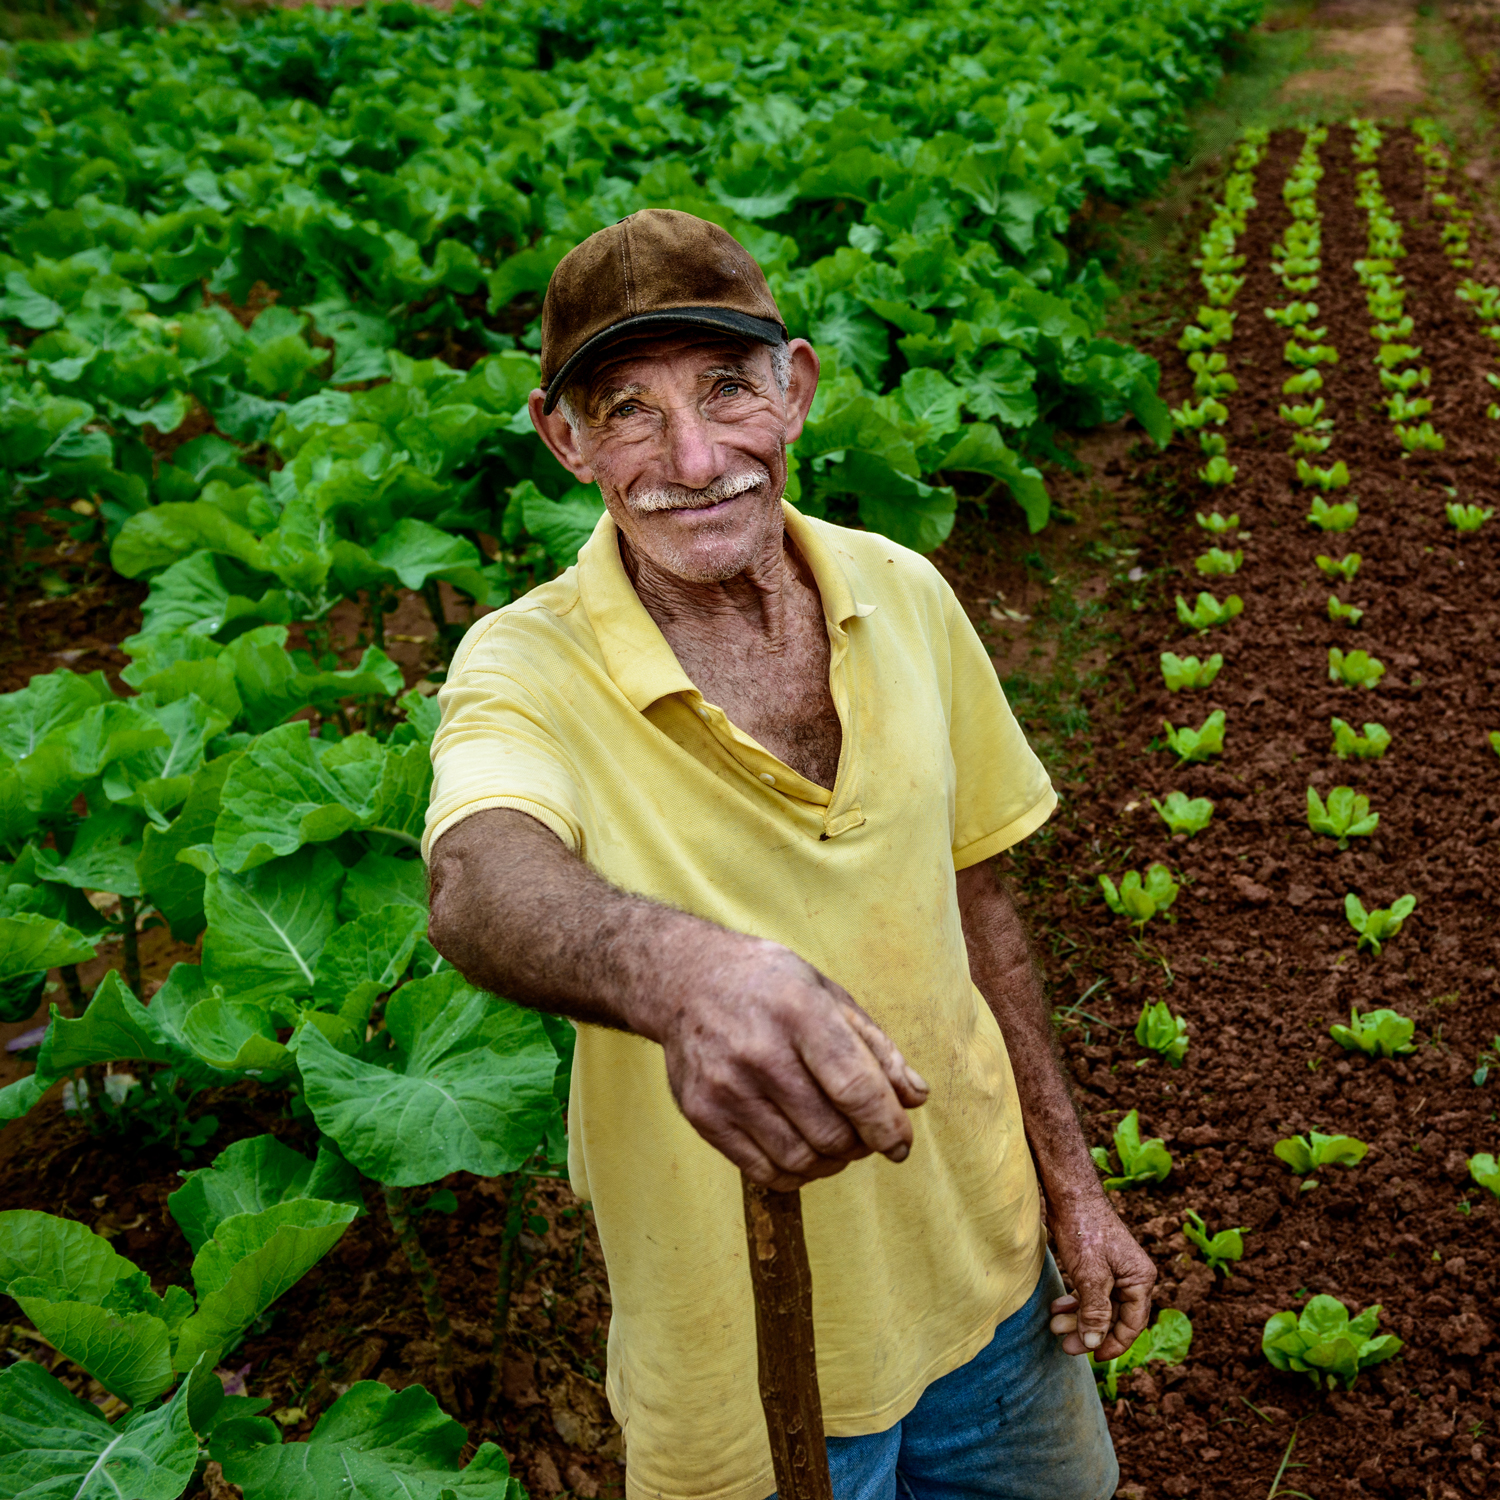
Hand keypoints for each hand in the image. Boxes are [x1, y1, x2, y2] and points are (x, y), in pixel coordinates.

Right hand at [651, 936, 928, 1189]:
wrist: (687, 978)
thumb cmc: (769, 985)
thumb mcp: (828, 995)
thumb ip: (875, 1048)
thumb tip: (915, 1099)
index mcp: (800, 1012)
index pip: (855, 1088)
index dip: (887, 1125)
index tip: (900, 1143)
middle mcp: (759, 1051)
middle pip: (831, 1131)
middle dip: (861, 1144)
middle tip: (864, 1133)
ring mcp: (725, 1086)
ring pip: (800, 1158)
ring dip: (831, 1162)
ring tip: (835, 1142)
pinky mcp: (702, 1114)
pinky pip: (763, 1171)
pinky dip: (795, 1173)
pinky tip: (802, 1151)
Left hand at [1046, 1191, 1155, 1361]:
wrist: (1070, 1194)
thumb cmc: (1085, 1230)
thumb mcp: (1091, 1275)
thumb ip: (1095, 1311)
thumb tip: (1093, 1343)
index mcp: (1140, 1279)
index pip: (1132, 1324)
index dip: (1114, 1343)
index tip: (1092, 1356)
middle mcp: (1131, 1277)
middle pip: (1114, 1316)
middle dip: (1089, 1332)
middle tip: (1065, 1344)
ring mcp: (1114, 1270)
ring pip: (1099, 1306)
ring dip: (1078, 1318)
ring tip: (1054, 1325)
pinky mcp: (1097, 1264)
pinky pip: (1090, 1292)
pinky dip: (1075, 1302)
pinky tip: (1058, 1308)